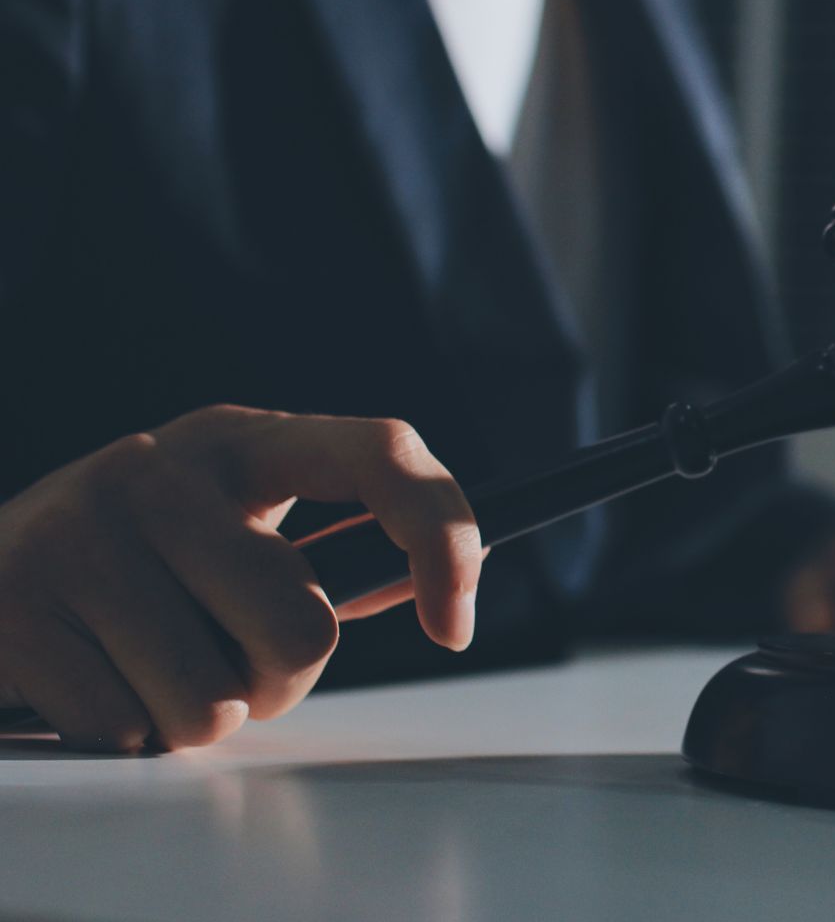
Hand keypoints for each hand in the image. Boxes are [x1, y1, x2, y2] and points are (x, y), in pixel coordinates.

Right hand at [0, 405, 483, 751]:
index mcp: (242, 439)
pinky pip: (128, 730)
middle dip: (277, 682)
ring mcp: (79, 530)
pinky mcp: (12, 605)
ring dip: (196, 716)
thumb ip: (336, 551)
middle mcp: (159, 467)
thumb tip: (452, 593)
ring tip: (150, 664)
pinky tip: (93, 677)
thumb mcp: (237, 525)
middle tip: (226, 658)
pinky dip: (123, 731)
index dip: (442, 538)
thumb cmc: (147, 566)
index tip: (454, 625)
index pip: (383, 452)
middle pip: (302, 632)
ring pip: (213, 703)